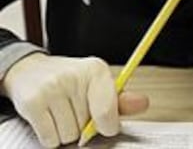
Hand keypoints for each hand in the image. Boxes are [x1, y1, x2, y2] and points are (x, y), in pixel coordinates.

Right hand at [1, 53, 148, 147]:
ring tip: (60, 111)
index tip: (106, 124)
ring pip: (68, 136)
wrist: (30, 70)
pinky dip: (50, 136)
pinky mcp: (33, 102)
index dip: (108, 125)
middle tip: (74, 108)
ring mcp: (52, 88)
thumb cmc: (69, 81)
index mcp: (96, 69)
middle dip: (82, 125)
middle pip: (87, 128)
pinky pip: (50, 140)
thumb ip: (119, 99)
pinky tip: (48, 117)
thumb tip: (143, 103)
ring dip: (65, 132)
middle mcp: (74, 76)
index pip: (107, 111)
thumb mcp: (97, 84)